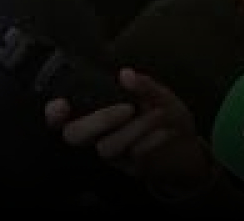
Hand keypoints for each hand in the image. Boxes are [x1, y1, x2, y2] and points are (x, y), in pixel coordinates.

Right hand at [45, 68, 214, 196]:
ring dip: (132, 130)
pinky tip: (167, 130)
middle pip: (74, 136)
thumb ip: (142, 85)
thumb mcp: (158, 96)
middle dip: (99, 121)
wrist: (190, 149)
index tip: (62, 104)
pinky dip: (150, 141)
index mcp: (93, 112)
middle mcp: (95, 135)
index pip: (59, 117)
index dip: (53, 114)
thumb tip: (125, 74)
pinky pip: (132, 156)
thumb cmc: (165, 117)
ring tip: (158, 115)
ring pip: (106, 147)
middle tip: (128, 108)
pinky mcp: (130, 169)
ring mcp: (111, 154)